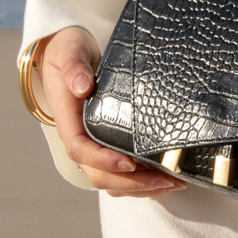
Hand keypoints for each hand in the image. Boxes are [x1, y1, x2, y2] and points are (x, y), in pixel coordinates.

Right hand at [37, 26, 185, 196]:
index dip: (103, 161)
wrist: (65, 51)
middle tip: (165, 180)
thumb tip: (83, 86)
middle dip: (131, 182)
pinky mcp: (105, 141)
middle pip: (98, 174)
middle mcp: (79, 137)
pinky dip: (138, 179)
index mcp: (67, 119)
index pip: (80, 150)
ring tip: (172, 182)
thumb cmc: (67, 51)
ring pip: (110, 178)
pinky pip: (118, 170)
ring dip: (139, 186)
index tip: (129, 163)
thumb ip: (75, 67)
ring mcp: (91, 142)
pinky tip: (162, 176)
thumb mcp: (69, 51)